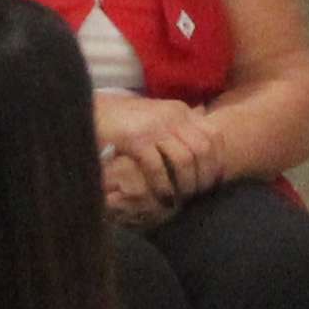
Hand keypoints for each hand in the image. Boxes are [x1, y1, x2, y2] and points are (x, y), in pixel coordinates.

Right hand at [97, 93, 227, 211]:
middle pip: (203, 149)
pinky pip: (158, 167)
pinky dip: (163, 186)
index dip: (218, 161)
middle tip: (197, 195)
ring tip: (180, 199)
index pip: (214, 135)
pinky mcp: (136, 139)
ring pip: (185, 159)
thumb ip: (178, 129)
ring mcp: (154, 126)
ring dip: (186, 184)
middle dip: (204, 176)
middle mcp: (172, 116)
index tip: (213, 182)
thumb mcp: (157, 118)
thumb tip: (205, 146)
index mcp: (181, 111)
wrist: (90, 109)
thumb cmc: (125, 120)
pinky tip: (162, 197)